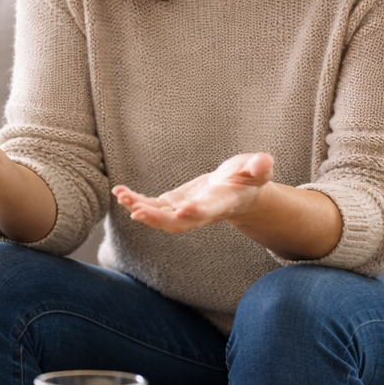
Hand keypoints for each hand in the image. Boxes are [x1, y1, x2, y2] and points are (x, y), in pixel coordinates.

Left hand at [114, 152, 273, 233]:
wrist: (238, 191)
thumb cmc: (249, 177)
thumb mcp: (257, 169)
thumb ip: (259, 166)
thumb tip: (263, 161)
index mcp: (222, 205)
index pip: (208, 213)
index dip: (196, 213)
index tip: (182, 210)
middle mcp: (201, 214)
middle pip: (178, 223)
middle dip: (158, 219)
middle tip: (138, 212)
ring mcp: (185, 211)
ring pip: (160, 217)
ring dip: (141, 209)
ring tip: (122, 197)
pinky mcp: (173, 205)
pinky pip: (152, 206)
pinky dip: (136, 201)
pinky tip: (120, 192)